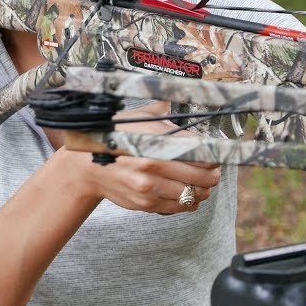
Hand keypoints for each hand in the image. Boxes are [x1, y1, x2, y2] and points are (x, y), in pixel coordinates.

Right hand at [66, 101, 220, 214]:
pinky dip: (190, 202)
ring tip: (205, 185)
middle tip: (215, 172)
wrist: (86, 165)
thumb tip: (182, 98)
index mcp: (155, 140)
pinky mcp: (145, 203)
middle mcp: (153, 164)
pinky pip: (179, 206)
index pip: (200, 151)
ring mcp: (149, 187)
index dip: (215, 155)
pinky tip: (190, 195)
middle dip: (214, 175)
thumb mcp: (139, 118)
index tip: (219, 155)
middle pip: (202, 176)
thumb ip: (162, 111)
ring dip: (204, 190)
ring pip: (194, 194)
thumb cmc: (116, 138)